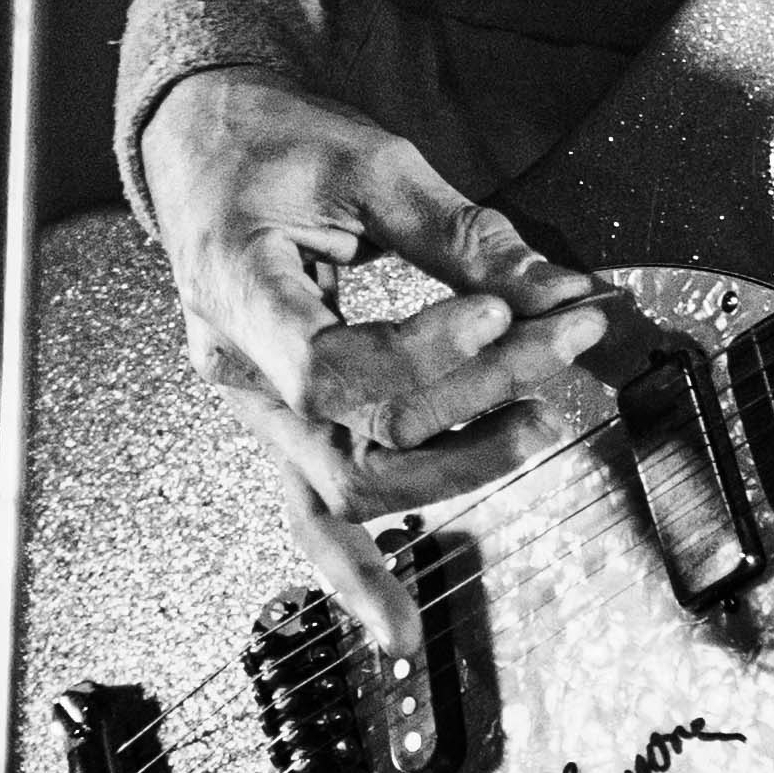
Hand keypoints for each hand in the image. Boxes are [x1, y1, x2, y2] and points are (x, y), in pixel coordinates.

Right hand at [138, 71, 608, 651]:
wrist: (206, 145)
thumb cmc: (273, 143)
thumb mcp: (372, 164)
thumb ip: (463, 235)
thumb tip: (560, 290)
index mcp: (232, 285)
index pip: (326, 367)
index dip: (422, 354)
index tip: (499, 310)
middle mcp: (234, 367)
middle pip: (358, 430)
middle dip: (476, 395)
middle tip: (566, 340)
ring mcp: (255, 407)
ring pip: (349, 482)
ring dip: (458, 462)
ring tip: (544, 418)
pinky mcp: (285, 422)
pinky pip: (313, 514)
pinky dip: (357, 574)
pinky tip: (400, 629)